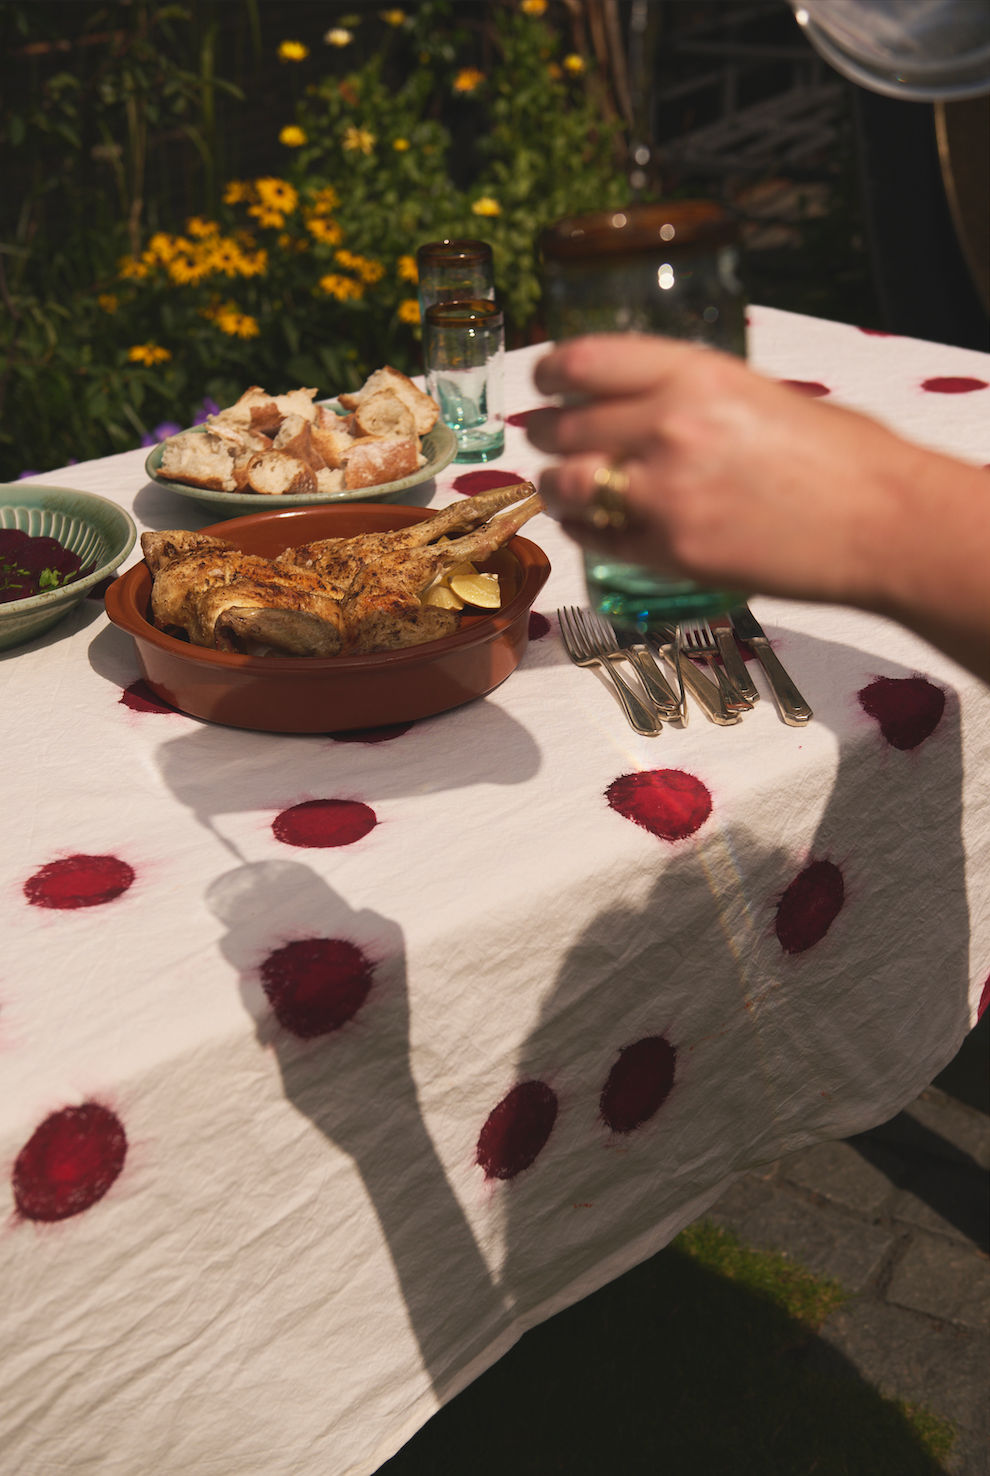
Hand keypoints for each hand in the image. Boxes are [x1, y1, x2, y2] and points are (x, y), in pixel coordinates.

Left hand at [526, 333, 913, 610]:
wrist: (883, 523)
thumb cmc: (843, 458)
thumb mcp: (765, 394)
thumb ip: (697, 396)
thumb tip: (646, 407)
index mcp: (696, 373)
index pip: (585, 361)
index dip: (550, 372)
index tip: (542, 381)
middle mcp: (668, 425)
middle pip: (565, 426)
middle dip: (544, 433)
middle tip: (541, 438)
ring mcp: (663, 492)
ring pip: (566, 485)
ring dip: (554, 485)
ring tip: (558, 487)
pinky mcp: (669, 551)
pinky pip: (597, 538)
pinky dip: (584, 530)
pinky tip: (590, 525)